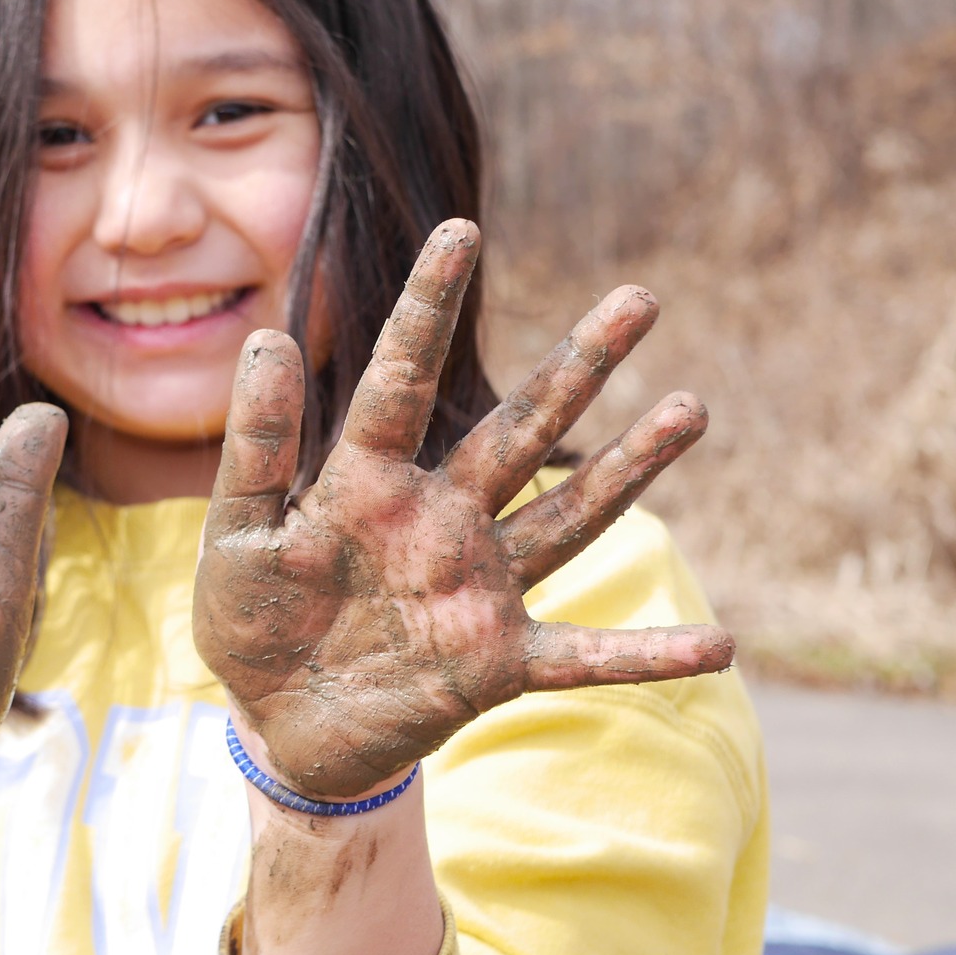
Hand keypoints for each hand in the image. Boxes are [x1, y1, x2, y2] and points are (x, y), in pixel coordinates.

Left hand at [195, 220, 732, 799]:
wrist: (277, 725)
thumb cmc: (252, 620)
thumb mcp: (236, 532)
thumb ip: (258, 448)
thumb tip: (267, 338)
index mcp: (367, 479)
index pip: (402, 378)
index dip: (429, 306)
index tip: (463, 229)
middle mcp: (439, 520)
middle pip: (521, 430)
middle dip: (579, 366)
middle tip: (641, 297)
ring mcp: (477, 589)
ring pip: (568, 517)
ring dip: (631, 468)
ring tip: (692, 406)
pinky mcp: (495, 662)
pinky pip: (582, 656)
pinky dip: (644, 655)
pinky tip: (718, 645)